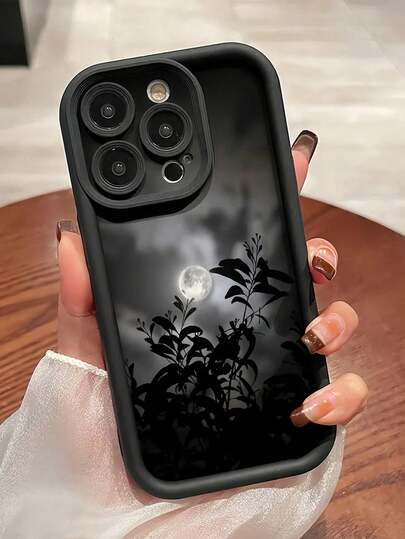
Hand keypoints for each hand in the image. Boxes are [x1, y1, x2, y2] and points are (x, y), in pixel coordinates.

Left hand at [57, 129, 367, 426]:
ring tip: (312, 332)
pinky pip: (344, 397)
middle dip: (318, 252)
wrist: (124, 509)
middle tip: (311, 257)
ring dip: (338, 319)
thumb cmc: (104, 436)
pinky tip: (312, 401)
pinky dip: (343, 394)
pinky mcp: (296, 416)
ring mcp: (276, 370)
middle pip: (302, 275)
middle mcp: (248, 333)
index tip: (297, 160)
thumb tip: (72, 238)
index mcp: (206, 308)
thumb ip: (84, 304)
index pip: (245, 247)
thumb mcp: (88, 360)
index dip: (276, 203)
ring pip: (334, 324)